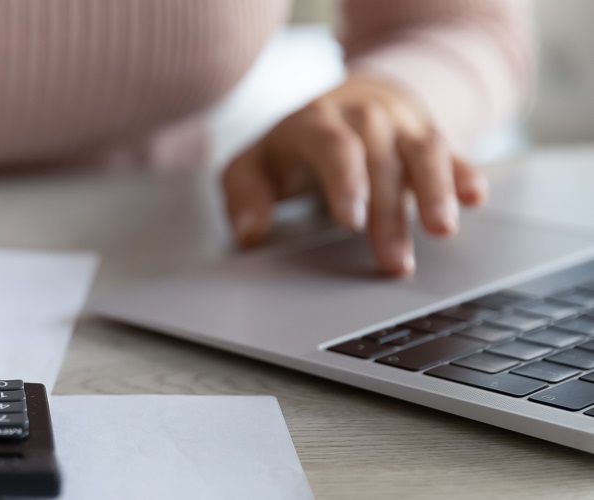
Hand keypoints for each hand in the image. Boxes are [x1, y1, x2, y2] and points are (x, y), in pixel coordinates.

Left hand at [221, 75, 488, 274]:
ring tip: (443, 231)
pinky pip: (452, 152)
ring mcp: (400, 126)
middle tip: (395, 261)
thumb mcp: (253, 167)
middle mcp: (362, 118)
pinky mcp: (430, 139)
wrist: (343, 106)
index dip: (346, 181)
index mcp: (314, 123)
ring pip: (423, 152)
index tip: (351, 220)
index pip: (334, 146)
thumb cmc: (291, 150)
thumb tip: (249, 233)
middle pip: (382, 158)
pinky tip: (476, 197)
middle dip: (390, 211)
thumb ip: (244, 197)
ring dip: (435, 192)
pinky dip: (465, 173)